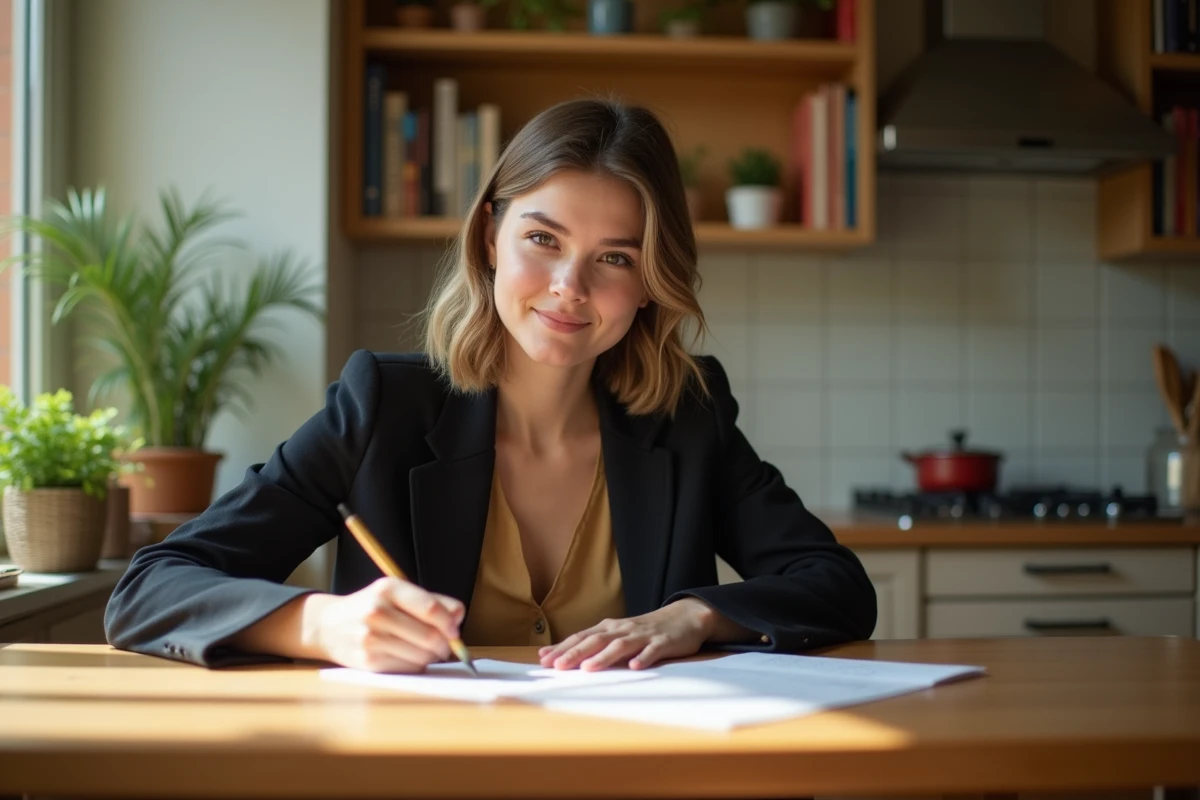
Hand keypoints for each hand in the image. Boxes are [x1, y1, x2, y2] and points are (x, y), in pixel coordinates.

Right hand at [304, 577, 464, 673]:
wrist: (328, 625)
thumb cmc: (371, 607)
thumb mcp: (396, 594)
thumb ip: (431, 601)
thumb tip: (459, 614)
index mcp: (388, 589)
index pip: (431, 609)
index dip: (449, 623)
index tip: (455, 631)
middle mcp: (377, 611)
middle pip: (429, 636)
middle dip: (445, 645)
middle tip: (447, 647)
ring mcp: (371, 638)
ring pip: (421, 656)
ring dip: (431, 657)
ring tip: (427, 651)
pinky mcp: (368, 661)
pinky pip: (407, 668)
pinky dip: (416, 666)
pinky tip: (409, 657)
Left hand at [537, 598, 716, 671]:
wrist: (683, 618)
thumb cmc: (644, 631)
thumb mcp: (617, 635)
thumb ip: (592, 645)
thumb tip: (558, 656)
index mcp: (610, 628)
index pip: (581, 637)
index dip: (562, 647)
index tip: (543, 660)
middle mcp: (623, 629)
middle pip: (596, 640)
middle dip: (575, 653)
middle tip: (557, 666)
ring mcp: (643, 635)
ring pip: (621, 645)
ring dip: (604, 657)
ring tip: (588, 669)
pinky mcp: (663, 643)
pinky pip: (652, 651)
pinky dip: (643, 658)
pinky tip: (635, 667)